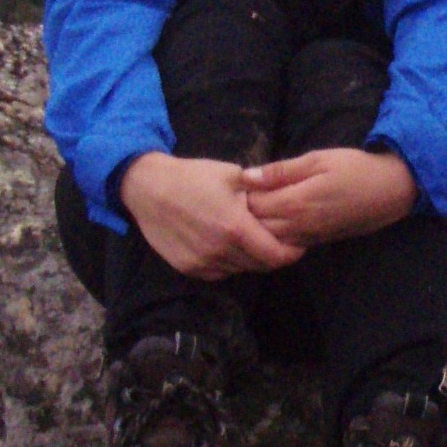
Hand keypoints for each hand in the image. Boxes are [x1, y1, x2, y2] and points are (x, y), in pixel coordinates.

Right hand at [119, 153, 305, 279]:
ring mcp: (203, 263)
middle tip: (277, 240)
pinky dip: (229, 263)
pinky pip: (220, 272)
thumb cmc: (192, 177)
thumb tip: (288, 193)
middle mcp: (221, 251)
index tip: (298, 244)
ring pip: (240, 270)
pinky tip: (227, 245)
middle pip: (260, 265)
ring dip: (250, 259)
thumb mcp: (232, 174)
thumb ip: (261, 189)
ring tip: (251, 240)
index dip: (291, 252)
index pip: (276, 255)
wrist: (149, 190)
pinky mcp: (189, 269)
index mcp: (236, 227)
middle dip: (273, 254)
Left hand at [241, 148, 417, 247]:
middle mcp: (298, 226)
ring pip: (270, 240)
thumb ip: (281, 171)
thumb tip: (247, 176)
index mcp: (295, 203)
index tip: (236, 183)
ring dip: (258, 228)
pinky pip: (286, 245)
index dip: (241, 196)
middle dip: (245, 214)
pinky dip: (273, 236)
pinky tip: (272, 222)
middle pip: (257, 227)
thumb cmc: (354, 168)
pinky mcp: (317, 242)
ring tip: (253, 210)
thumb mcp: (317, 159)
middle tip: (238, 198)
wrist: (391, 191)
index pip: (253, 206)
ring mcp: (308, 238)